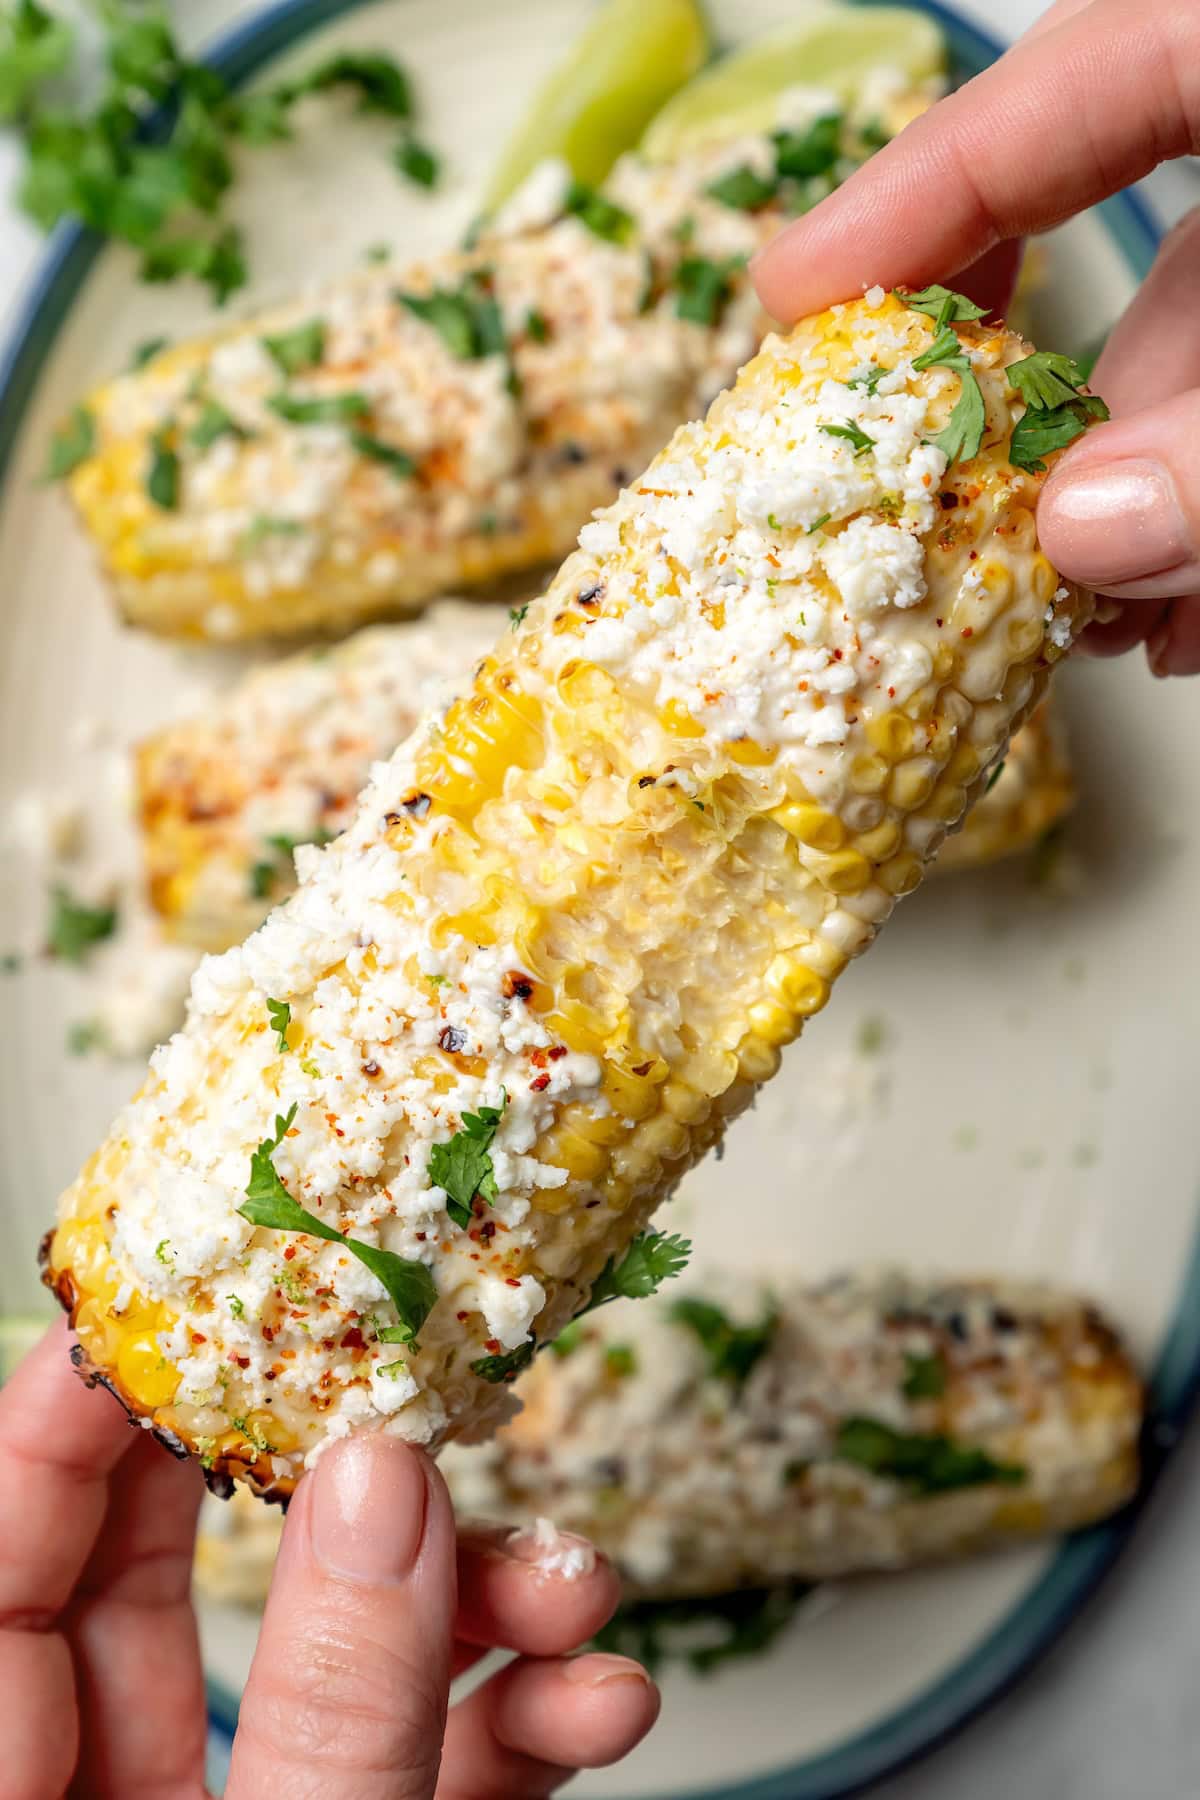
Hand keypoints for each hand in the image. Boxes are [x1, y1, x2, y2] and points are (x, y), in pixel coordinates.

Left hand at [1, 1322, 658, 1798]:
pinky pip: (405, 1769)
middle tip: (408, 1393)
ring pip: (313, 1669)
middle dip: (329, 1484)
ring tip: (573, 1588)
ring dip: (468, 1610)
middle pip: (163, 1583)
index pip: (3, 1565)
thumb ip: (329, 1715)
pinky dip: (508, 1722)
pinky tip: (590, 1698)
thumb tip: (383, 1491)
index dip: (75, 1412)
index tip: (176, 1298)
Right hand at [751, 0, 1199, 672]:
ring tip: (1068, 620)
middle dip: (1016, 406)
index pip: (1057, 88)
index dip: (913, 194)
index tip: (797, 299)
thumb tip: (1090, 536)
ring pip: (1188, 349)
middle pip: (1109, 239)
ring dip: (1121, 494)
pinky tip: (1180, 615)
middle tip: (913, 501)